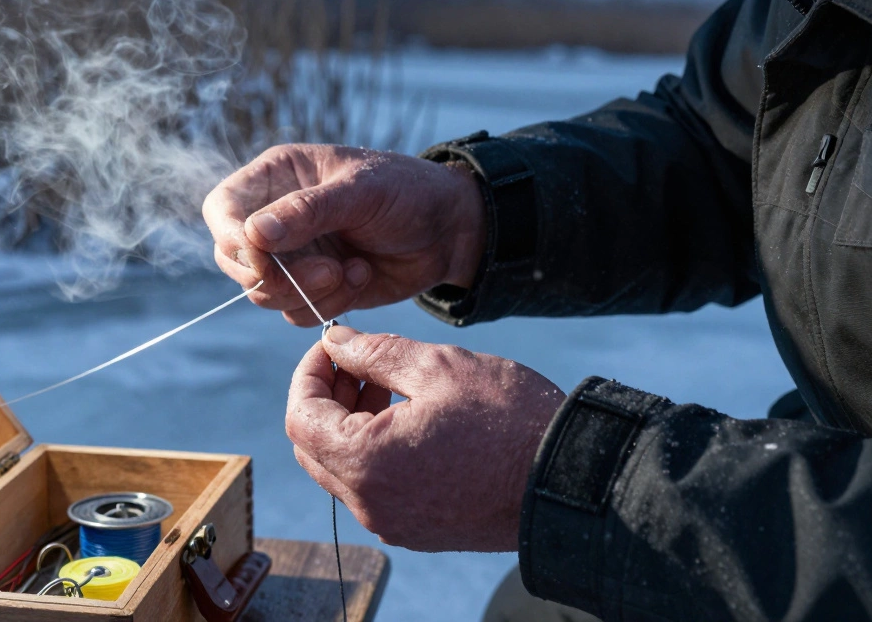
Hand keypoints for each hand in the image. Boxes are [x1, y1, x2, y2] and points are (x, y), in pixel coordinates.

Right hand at [202, 144, 485, 325]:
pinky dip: (328, 303)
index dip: (232, 237)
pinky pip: (295, 312)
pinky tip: (361, 276)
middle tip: (326, 270)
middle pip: (234, 259)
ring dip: (308, 291)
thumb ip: (306, 211)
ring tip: (350, 269)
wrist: (449, 229)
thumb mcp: (361, 191)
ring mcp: (291, 255)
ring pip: (262, 292)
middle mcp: (274, 217)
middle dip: (276, 275)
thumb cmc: (407, 192)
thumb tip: (252, 234)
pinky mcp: (312, 287)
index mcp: (276, 176)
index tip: (264, 258)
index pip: (222, 208)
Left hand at [285, 325, 565, 551]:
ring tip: (386, 384)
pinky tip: (407, 418)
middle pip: (314, 447)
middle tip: (358, 362)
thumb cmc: (509, 420)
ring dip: (350, 423)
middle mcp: (370, 503)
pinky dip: (373, 451)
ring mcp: (393, 522)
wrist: (570, 480)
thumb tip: (335, 341)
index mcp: (366, 463)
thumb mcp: (438, 367)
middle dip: (326, 398)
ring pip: (342, 469)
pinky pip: (373, 489)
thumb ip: (374, 353)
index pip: (300, 417)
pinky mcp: (417, 530)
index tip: (331, 346)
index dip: (308, 374)